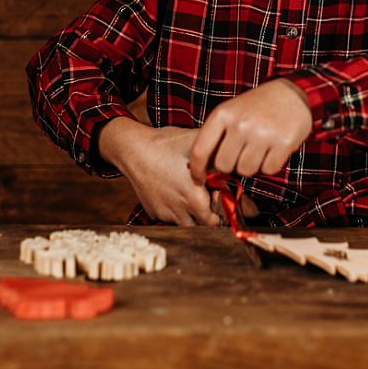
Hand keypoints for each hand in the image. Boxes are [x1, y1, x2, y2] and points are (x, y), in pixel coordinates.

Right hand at [98, 119, 221, 226]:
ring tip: (192, 197)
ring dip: (193, 216)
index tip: (219, 195)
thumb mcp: (194, 143)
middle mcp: (179, 209)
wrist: (131, 148)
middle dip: (210, 215)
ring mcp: (164, 212)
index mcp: (193, 197)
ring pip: (187, 225)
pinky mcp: (153, 211)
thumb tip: (236, 158)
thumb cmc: (163, 144)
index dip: (223, 210)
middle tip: (209, 198)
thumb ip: (218, 153)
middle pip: (204, 225)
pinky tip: (175, 194)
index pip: (218, 220)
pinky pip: (170, 218)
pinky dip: (176, 212)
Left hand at [188, 78, 312, 181]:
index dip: (197, 170)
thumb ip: (216, 135)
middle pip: (224, 165)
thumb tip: (204, 167)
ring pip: (246, 170)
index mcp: (222, 115)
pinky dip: (270, 165)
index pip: (200, 150)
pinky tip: (272, 151)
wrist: (292, 94)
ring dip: (251, 166)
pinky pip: (269, 170)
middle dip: (230, 166)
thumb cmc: (256, 106)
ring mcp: (262, 134)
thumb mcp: (230, 112)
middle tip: (239, 156)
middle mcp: (240, 124)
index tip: (198, 179)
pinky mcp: (284, 143)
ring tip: (257, 151)